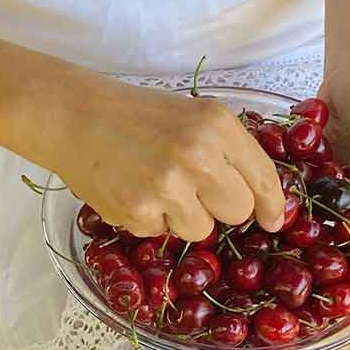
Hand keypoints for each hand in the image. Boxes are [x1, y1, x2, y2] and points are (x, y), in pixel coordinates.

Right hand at [36, 76, 287, 242]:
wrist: (75, 116)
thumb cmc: (137, 116)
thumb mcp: (193, 116)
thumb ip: (228, 150)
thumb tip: (260, 198)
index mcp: (217, 126)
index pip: (262, 177)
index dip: (273, 205)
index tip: (274, 220)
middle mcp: (198, 155)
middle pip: (237, 211)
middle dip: (221, 208)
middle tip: (193, 189)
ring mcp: (168, 186)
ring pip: (201, 229)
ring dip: (184, 216)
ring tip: (156, 186)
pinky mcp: (139, 211)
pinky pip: (162, 233)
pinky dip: (150, 219)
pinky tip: (133, 190)